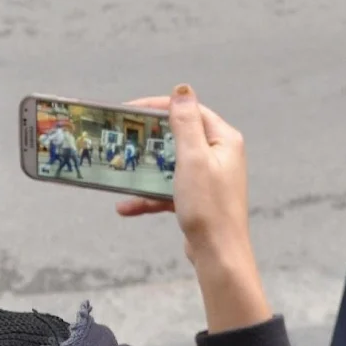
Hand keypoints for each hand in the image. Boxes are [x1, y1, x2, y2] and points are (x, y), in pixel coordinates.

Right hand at [118, 86, 268, 332]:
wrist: (218, 256)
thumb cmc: (209, 207)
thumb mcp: (193, 159)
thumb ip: (185, 123)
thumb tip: (182, 90)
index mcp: (224, 140)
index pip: (191, 111)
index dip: (160, 106)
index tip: (131, 109)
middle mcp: (220, 155)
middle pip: (179, 136)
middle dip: (150, 138)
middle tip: (123, 137)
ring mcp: (209, 178)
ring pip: (171, 165)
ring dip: (146, 171)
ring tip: (121, 170)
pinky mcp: (199, 199)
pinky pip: (169, 190)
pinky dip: (149, 196)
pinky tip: (126, 206)